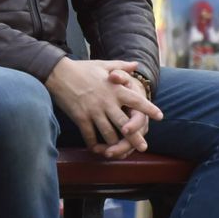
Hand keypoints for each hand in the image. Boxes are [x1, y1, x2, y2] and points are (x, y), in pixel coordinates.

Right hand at [43, 58, 161, 153]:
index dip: (149, 109)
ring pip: (108, 133)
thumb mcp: (104, 65)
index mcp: (115, 89)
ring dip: (115, 144)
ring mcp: (93, 111)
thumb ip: (121, 67)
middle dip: (135, 137)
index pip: (136, 101)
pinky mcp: (80, 117)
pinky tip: (97, 149)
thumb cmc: (82, 68)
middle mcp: (107, 101)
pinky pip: (89, 135)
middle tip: (144, 147)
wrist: (59, 73)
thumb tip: (136, 65)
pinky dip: (94, 144)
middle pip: (125, 124)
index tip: (160, 116)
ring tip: (120, 152)